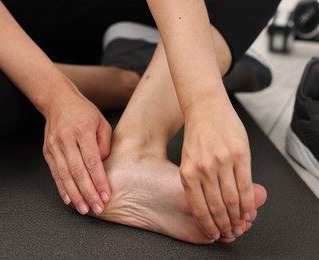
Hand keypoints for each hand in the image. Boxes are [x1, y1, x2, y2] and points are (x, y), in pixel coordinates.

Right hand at [42, 93, 111, 215]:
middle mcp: (66, 139)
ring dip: (75, 194)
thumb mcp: (101, 123)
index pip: (92, 161)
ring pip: (65, 175)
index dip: (99, 180)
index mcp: (82, 130)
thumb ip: (104, 145)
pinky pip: (55, 173)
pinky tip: (69, 200)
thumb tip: (101, 167)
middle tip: (97, 207)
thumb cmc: (84, 113)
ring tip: (84, 209)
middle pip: (78, 171)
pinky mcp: (47, 151)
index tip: (106, 195)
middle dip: (88, 192)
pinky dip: (62, 188)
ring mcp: (54, 146)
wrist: (58, 101)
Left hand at [180, 95, 254, 239]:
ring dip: (238, 216)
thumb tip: (208, 205)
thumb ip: (196, 181)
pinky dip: (249, 202)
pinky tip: (250, 210)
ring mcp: (222, 162)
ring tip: (241, 224)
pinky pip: (246, 185)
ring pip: (233, 199)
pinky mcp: (240, 155)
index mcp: (188, 172)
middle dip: (224, 224)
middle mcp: (204, 169)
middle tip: (229, 231)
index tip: (213, 233)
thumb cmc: (197, 134)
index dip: (208, 224)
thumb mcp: (188, 160)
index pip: (199, 207)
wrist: (206, 108)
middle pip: (217, 206)